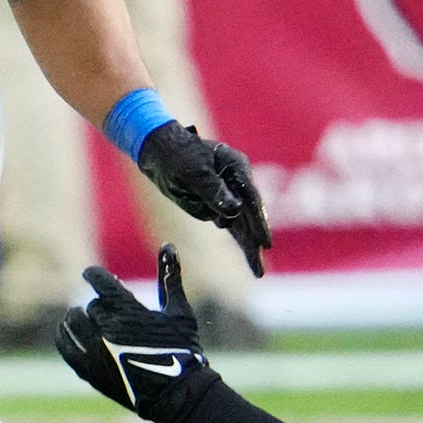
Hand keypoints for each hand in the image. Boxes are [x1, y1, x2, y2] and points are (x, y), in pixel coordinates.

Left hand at [56, 249, 214, 422]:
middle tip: (108, 309)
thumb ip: (170, 278)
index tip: (92, 274)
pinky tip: (69, 332)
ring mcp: (95, 350)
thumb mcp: (179, 312)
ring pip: (73, 322)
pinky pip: (65, 346)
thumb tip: (168, 245)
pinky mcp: (88, 370)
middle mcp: (107, 328)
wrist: (177, 394)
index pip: (99, 281)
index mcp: (128, 310)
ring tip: (85, 319)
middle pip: (91, 305)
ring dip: (78, 318)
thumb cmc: (182, 350)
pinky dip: (64, 336)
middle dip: (100, 305)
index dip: (94, 275)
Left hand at [135, 120, 272, 276]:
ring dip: (249, 246)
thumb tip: (234, 211)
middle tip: (261, 267)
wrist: (157, 151)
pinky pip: (230, 225)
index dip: (259, 222)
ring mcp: (227, 194)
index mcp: (236, 167)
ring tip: (258, 271)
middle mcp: (236, 182)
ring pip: (242, 224)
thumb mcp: (193, 172)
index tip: (265, 244)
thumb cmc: (175, 154)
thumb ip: (213, 191)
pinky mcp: (215, 204)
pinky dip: (239, 240)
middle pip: (250, 215)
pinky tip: (250, 257)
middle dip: (256, 241)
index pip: (251, 198)